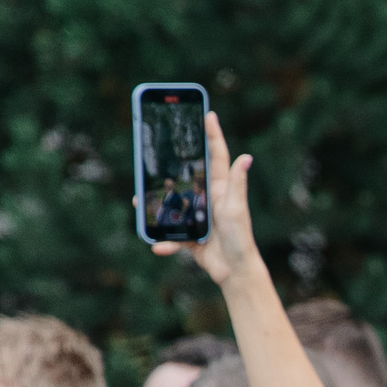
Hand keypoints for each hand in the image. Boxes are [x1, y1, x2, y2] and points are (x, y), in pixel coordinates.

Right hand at [149, 112, 264, 289]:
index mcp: (221, 189)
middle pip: (185, 178)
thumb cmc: (240, 238)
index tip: (209, 114)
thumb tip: (246, 158)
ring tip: (140, 204)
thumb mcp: (237, 209)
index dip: (213, 135)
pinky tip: (159, 246)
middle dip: (169, 169)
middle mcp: (208, 199)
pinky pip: (171, 236)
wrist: (235, 272)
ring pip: (171, 206)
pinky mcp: (190, 236)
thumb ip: (237, 185)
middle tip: (155, 156)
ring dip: (155, 207)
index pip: (216, 156)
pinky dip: (165, 243)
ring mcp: (198, 217)